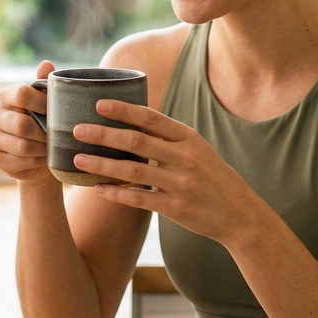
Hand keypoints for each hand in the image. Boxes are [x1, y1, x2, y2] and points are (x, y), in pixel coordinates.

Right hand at [0, 61, 56, 183]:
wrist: (39, 154)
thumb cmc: (44, 122)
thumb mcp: (47, 102)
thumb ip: (45, 84)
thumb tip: (46, 64)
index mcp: (5, 96)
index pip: (21, 94)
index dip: (42, 103)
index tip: (59, 111)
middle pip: (22, 124)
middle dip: (45, 132)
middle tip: (59, 136)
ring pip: (22, 146)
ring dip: (43, 148)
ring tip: (54, 147)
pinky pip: (20, 162)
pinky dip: (37, 161)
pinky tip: (44, 158)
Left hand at [72, 100, 254, 246]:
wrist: (240, 214)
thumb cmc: (212, 176)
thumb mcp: (197, 149)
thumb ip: (168, 136)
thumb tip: (133, 118)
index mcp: (189, 138)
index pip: (151, 118)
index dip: (124, 110)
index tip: (98, 104)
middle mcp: (185, 158)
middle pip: (137, 142)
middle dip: (104, 134)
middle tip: (77, 130)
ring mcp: (180, 184)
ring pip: (134, 171)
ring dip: (103, 164)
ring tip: (77, 160)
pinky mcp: (175, 208)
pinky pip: (139, 199)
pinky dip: (116, 193)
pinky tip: (97, 188)